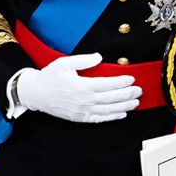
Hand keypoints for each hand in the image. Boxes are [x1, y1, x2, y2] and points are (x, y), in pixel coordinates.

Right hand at [16, 53, 141, 122]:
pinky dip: (112, 117)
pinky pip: (99, 119)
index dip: (122, 82)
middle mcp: (85, 100)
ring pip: (108, 110)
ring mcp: (82, 111)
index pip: (108, 84)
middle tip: (139, 91)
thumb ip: (83, 60)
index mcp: (83, 86)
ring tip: (136, 103)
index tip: (132, 78)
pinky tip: (121, 114)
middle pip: (112, 98)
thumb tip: (99, 57)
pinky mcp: (79, 118)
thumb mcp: (64, 63)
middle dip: (128, 94)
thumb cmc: (49, 76)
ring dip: (124, 107)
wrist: (35, 93)